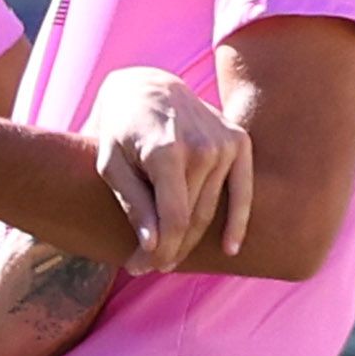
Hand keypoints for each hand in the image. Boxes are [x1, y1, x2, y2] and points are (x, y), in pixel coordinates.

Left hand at [81, 63, 251, 270]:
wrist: (148, 87)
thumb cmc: (120, 129)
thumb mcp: (110, 164)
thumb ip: (132, 203)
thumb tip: (152, 246)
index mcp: (167, 151)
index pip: (172, 218)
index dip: (158, 249)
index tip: (138, 267)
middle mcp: (203, 147)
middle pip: (192, 218)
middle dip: (170, 249)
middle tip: (148, 268)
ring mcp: (226, 143)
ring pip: (212, 209)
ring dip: (192, 240)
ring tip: (169, 259)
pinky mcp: (240, 141)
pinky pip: (244, 190)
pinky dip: (238, 221)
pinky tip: (229, 248)